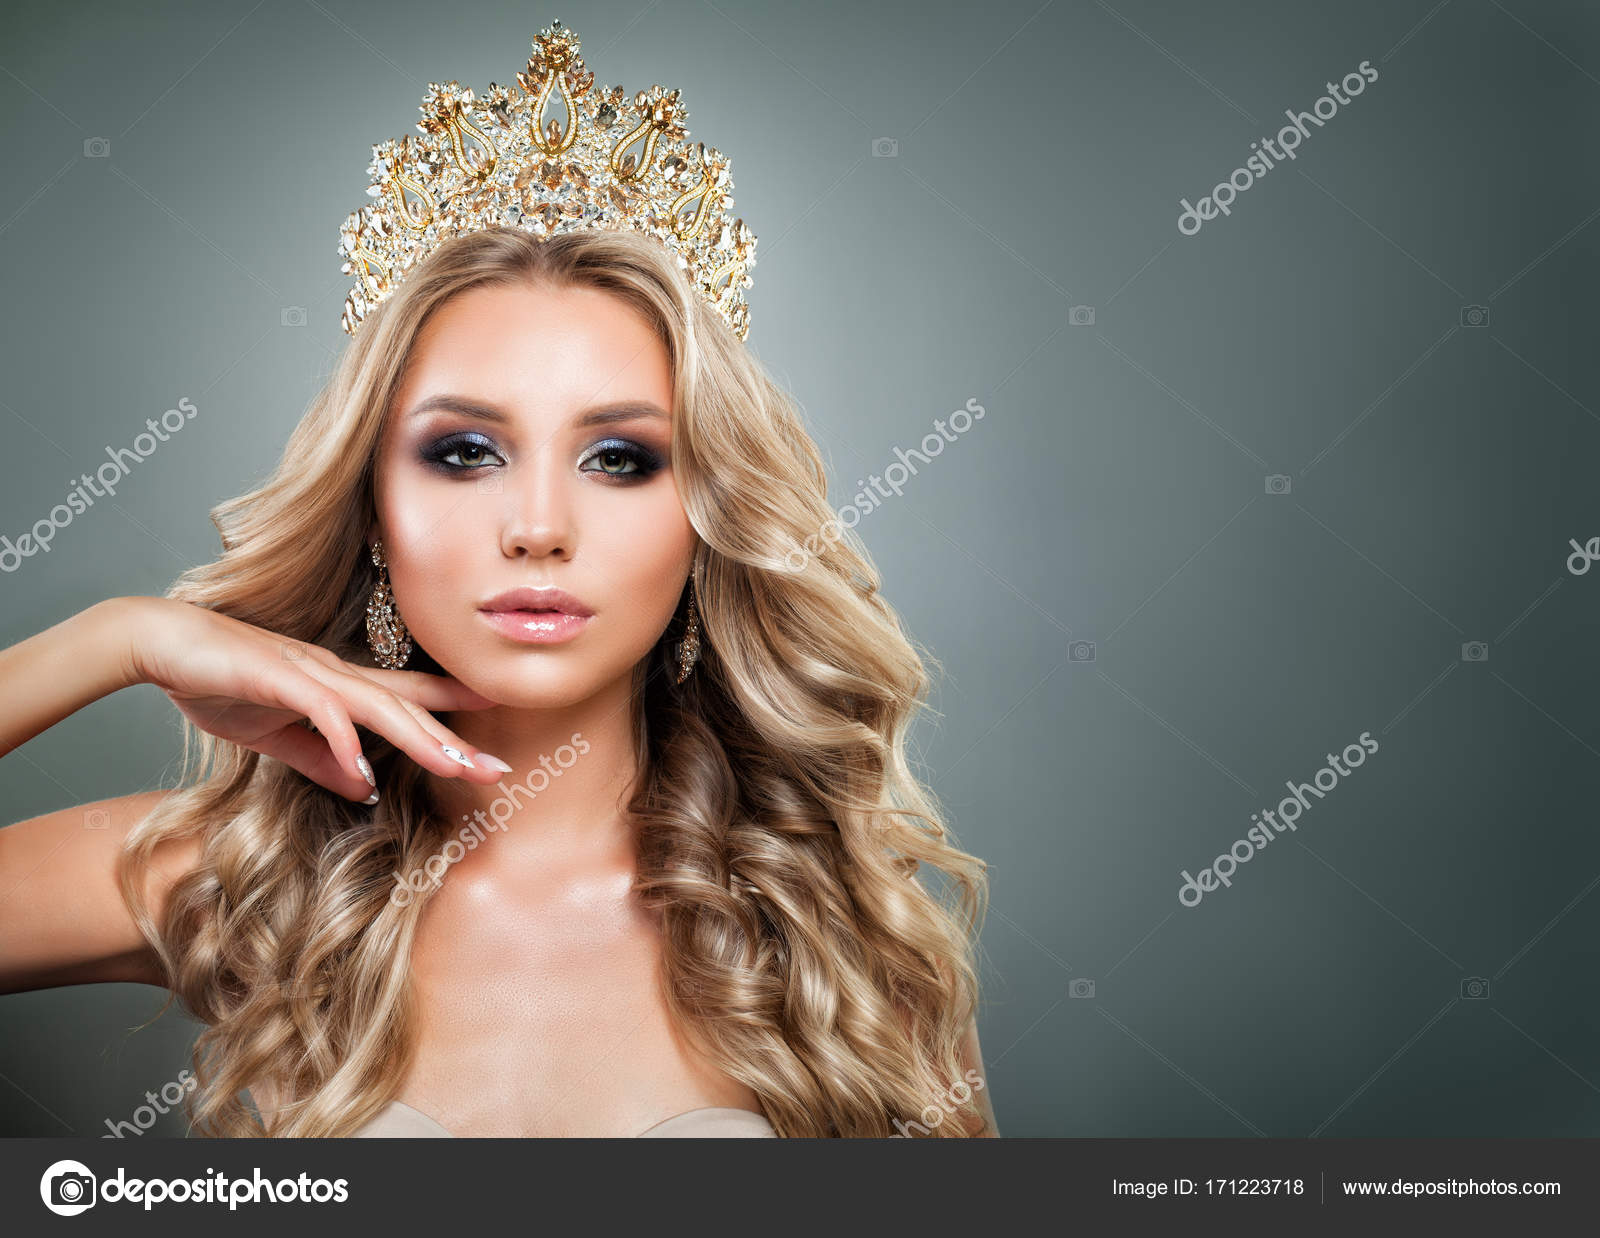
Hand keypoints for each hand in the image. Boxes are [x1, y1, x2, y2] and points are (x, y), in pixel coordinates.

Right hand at [119, 596, 506, 802]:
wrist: (161, 643)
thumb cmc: (219, 682)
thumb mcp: (277, 736)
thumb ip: (322, 759)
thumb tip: (366, 787)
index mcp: (341, 687)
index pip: (411, 702)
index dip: (456, 718)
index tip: (495, 743)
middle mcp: (336, 675)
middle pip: (410, 710)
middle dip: (455, 741)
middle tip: (499, 772)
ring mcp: (309, 673)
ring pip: (378, 706)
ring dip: (419, 737)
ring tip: (455, 767)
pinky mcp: (277, 678)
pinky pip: (319, 709)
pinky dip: (343, 736)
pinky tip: (363, 766)